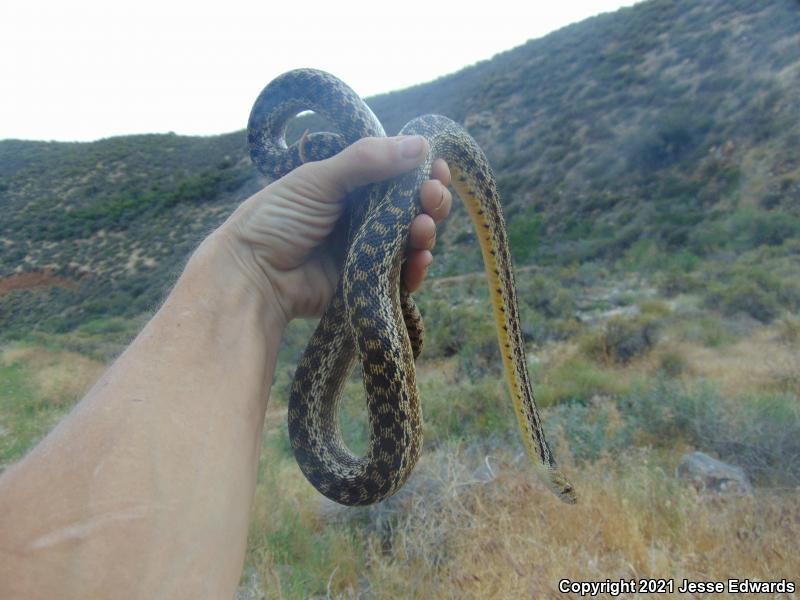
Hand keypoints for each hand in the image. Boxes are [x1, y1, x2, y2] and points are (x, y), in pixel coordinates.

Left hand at [218, 135, 451, 323]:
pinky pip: (402, 275)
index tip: (436, 168)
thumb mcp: (318, 179)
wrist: (253, 276)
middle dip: (430, 200)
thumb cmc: (277, 219)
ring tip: (422, 229)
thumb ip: (366, 160)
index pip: (396, 173)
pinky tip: (420, 260)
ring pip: (411, 240)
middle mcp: (362, 215)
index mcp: (349, 184)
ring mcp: (366, 249)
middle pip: (411, 206)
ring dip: (425, 232)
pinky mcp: (368, 281)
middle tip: (433, 197)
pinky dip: (416, 269)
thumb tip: (420, 143)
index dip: (420, 170)